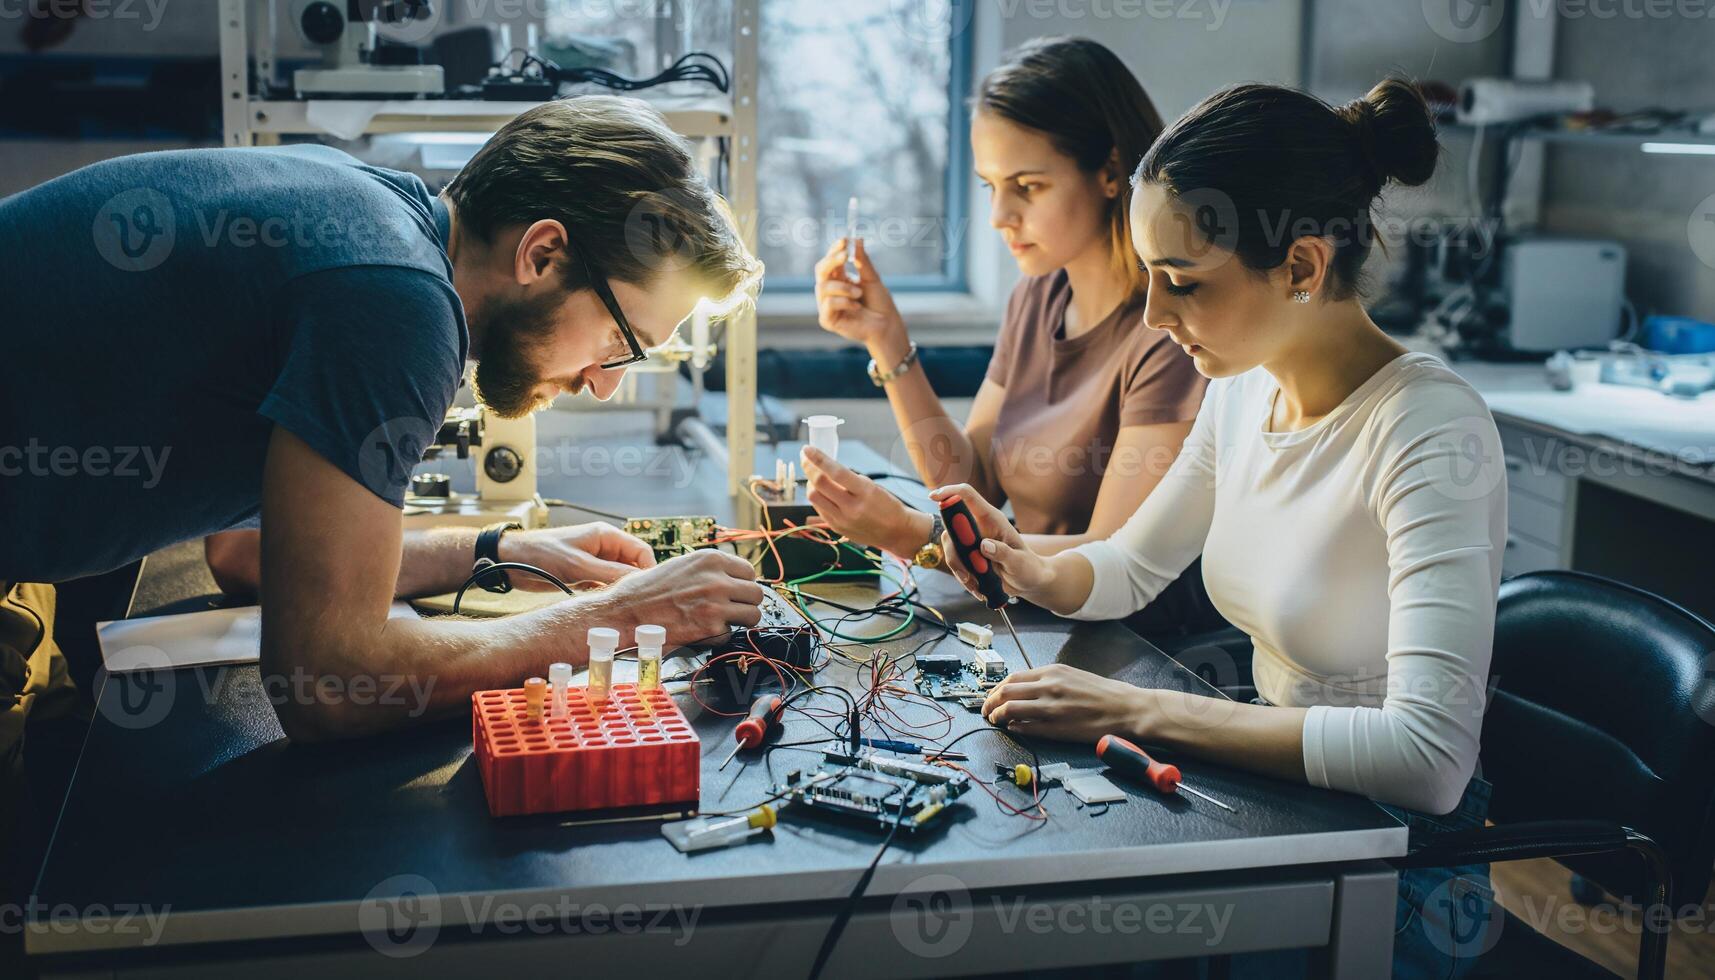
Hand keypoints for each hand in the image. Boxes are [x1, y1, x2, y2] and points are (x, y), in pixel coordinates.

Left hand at [499, 523, 655, 590]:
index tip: (649, 590)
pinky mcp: (584, 575)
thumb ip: (610, 573)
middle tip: (637, 602)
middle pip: (632, 565)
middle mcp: (603, 547)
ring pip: (618, 577)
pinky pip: (604, 585)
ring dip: (619, 590)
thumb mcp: (579, 565)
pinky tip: (604, 605)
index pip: (641, 551)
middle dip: (635, 582)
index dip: (648, 570)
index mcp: (606, 536)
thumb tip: (637, 582)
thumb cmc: (541, 553)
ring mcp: (594, 562)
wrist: (510, 560)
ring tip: (621, 606)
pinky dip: (606, 594)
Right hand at [598, 549, 763, 646]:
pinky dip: (718, 637)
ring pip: (752, 615)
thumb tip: (732, 579)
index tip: (736, 593)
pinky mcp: (710, 628)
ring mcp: (716, 604)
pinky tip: (700, 632)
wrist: (624, 612)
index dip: (743, 585)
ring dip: (739, 622)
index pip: (749, 571)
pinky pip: (730, 634)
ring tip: (720, 622)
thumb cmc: (646, 591)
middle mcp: (716, 578)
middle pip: (756, 594)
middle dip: (746, 604)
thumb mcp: (681, 566)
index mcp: (710, 559)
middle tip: (732, 611)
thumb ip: (708, 571)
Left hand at [801, 447, 930, 557]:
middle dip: (808, 468)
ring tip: (816, 477)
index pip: (836, 472)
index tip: (807, 449)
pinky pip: (819, 509)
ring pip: (814, 497)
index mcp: (865, 492)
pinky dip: (818, 497)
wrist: (896, 531)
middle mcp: (852, 508)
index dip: (818, 459)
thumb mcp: (872, 487)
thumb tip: (825, 467)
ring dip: (810, 483)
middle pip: (819, 485)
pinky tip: (824, 493)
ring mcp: (843, 520)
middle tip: (805, 459)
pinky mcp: (837, 528)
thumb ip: (849, 479)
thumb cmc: (886, 505)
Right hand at [814, 237, 903, 347]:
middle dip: (832, 261)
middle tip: (845, 255)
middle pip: (820, 270)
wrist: (887, 326)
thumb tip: (857, 239)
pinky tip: (857, 307)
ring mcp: (827, 306)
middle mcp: (830, 291)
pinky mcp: (827, 320)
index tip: (844, 240)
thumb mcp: (871, 278)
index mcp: (839, 279)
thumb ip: (862, 261)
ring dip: (843, 287)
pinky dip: (844, 302)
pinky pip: (828, 304)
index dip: (835, 249)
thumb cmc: (880, 303)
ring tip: (859, 293)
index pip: (830, 261)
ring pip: (823, 287)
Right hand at [927, 484, 1055, 602]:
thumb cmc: (1028, 568)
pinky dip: (963, 577)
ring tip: (975, 585)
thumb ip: (1003, 553)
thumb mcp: (1019, 563)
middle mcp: (979, 526)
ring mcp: (972, 540)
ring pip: (951, 548)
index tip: (933, 497)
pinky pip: (955, 562)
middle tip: (966, 574)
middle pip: (951, 527)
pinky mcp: (969, 554)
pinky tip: (977, 588)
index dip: (949, 492)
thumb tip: (984, 545)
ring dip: (959, 569)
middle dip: (953, 551)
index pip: (967, 495)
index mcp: (992, 519)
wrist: (1028, 582)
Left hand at [981, 663, 1148, 742]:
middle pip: (1005, 692)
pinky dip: (1015, 729)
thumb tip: (1026, 689)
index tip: (992, 696)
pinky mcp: (1056, 728)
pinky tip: (1013, 730)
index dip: (996, 689)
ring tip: (995, 721)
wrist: (1127, 708)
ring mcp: (1051, 708)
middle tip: (986, 710)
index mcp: (1053, 672)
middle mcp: (1049, 686)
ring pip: (1009, 709)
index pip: (1012, 678)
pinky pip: (1026, 728)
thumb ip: (1049, 681)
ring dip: (997, 716)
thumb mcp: (1073, 676)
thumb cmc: (1105, 693)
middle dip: (989, 702)